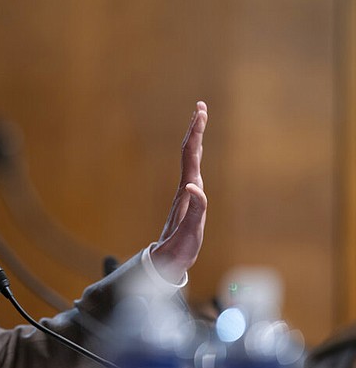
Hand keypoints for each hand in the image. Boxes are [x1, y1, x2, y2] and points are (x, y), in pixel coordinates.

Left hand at [151, 101, 208, 282]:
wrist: (166, 261)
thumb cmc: (179, 249)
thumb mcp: (190, 232)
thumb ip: (195, 210)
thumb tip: (194, 186)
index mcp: (187, 191)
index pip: (191, 155)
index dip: (196, 133)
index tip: (200, 113)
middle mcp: (185, 187)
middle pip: (189, 152)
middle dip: (196, 128)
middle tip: (201, 107)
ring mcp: (186, 192)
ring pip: (190, 159)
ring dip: (195, 138)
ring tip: (200, 120)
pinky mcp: (189, 200)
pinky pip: (193, 170)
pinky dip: (197, 155)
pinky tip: (198, 150)